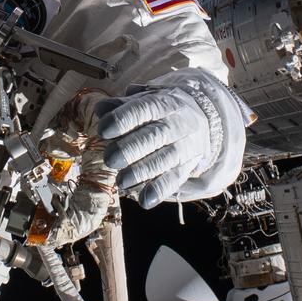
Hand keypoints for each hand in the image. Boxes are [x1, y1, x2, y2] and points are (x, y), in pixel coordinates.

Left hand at [97, 85, 218, 208]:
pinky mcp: (188, 167)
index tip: (103, 130)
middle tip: (109, 159)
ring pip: (165, 159)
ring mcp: (186, 146)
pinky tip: (144, 201)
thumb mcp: (144, 100)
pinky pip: (175, 180)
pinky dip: (159, 191)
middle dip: (130, 149)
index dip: (123, 119)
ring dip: (141, 172)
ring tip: (121, 182)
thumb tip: (101, 109)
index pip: (145, 109)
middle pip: (155, 136)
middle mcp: (178, 124)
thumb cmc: (159, 111)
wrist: (200, 118)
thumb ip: (121, 105)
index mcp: (166, 103)